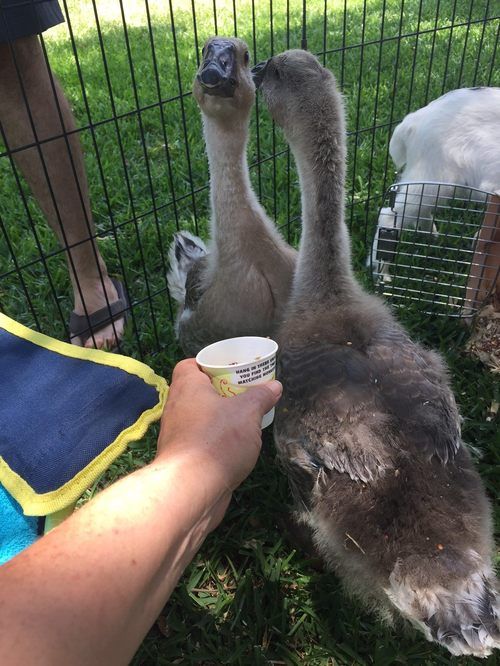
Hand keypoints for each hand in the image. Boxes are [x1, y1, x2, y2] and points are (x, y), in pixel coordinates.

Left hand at [157, 359, 281, 491]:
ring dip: (218, 418)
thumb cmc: (217, 440)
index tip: (229, 370)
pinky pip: (199, 441)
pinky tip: (233, 448)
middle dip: (219, 393)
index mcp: (187, 387)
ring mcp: (176, 434)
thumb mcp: (247, 412)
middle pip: (196, 392)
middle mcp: (176, 408)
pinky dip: (214, 441)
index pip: (189, 365)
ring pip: (199, 418)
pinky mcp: (182, 458)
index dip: (208, 365)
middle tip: (243, 394)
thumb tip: (274, 386)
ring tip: (243, 420)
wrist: (191, 490)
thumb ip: (261, 396)